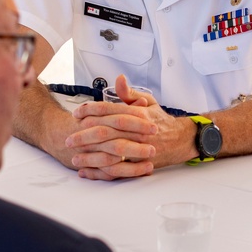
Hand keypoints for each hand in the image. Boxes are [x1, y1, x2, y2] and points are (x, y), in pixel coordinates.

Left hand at [66, 75, 196, 179]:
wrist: (181, 140)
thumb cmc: (161, 122)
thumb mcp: (148, 102)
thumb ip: (130, 93)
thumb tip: (118, 79)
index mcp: (139, 114)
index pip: (110, 110)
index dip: (90, 111)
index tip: (76, 113)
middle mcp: (139, 131)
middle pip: (106, 132)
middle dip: (84, 135)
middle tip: (69, 137)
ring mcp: (140, 148)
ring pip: (111, 152)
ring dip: (90, 155)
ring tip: (74, 156)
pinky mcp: (140, 164)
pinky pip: (117, 170)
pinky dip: (100, 172)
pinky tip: (86, 171)